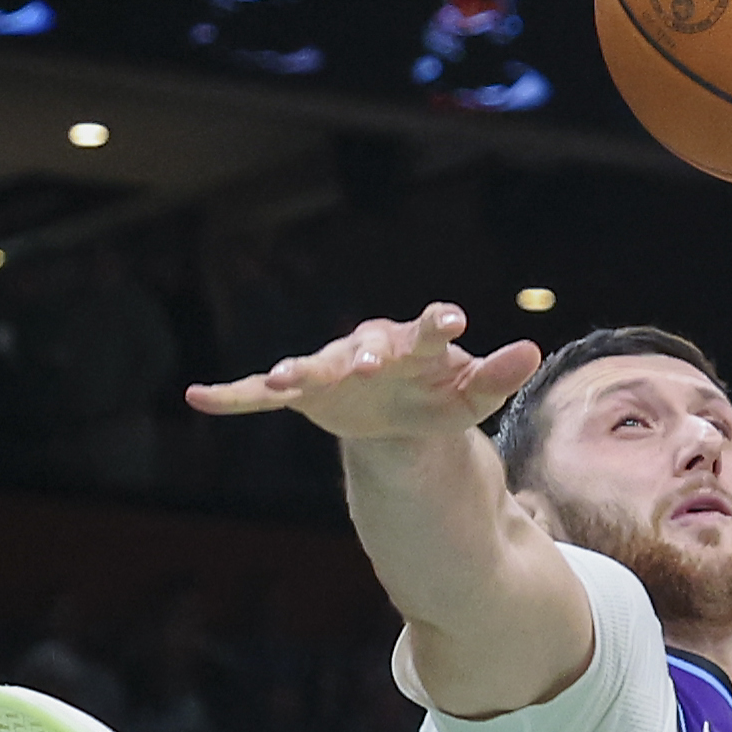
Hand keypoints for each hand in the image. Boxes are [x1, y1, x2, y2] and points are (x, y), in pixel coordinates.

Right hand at [185, 303, 540, 442]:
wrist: (398, 411)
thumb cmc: (439, 395)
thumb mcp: (473, 395)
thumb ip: (499, 374)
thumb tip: (532, 350)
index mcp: (415, 346)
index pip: (427, 330)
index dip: (436, 324)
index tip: (451, 320)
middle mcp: (369, 350)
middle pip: (364, 349)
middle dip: (362, 357)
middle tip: (366, 365)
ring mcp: (331, 370)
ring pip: (312, 368)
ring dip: (299, 373)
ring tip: (286, 380)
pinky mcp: (304, 393)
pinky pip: (263, 392)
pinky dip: (235, 396)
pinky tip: (199, 397)